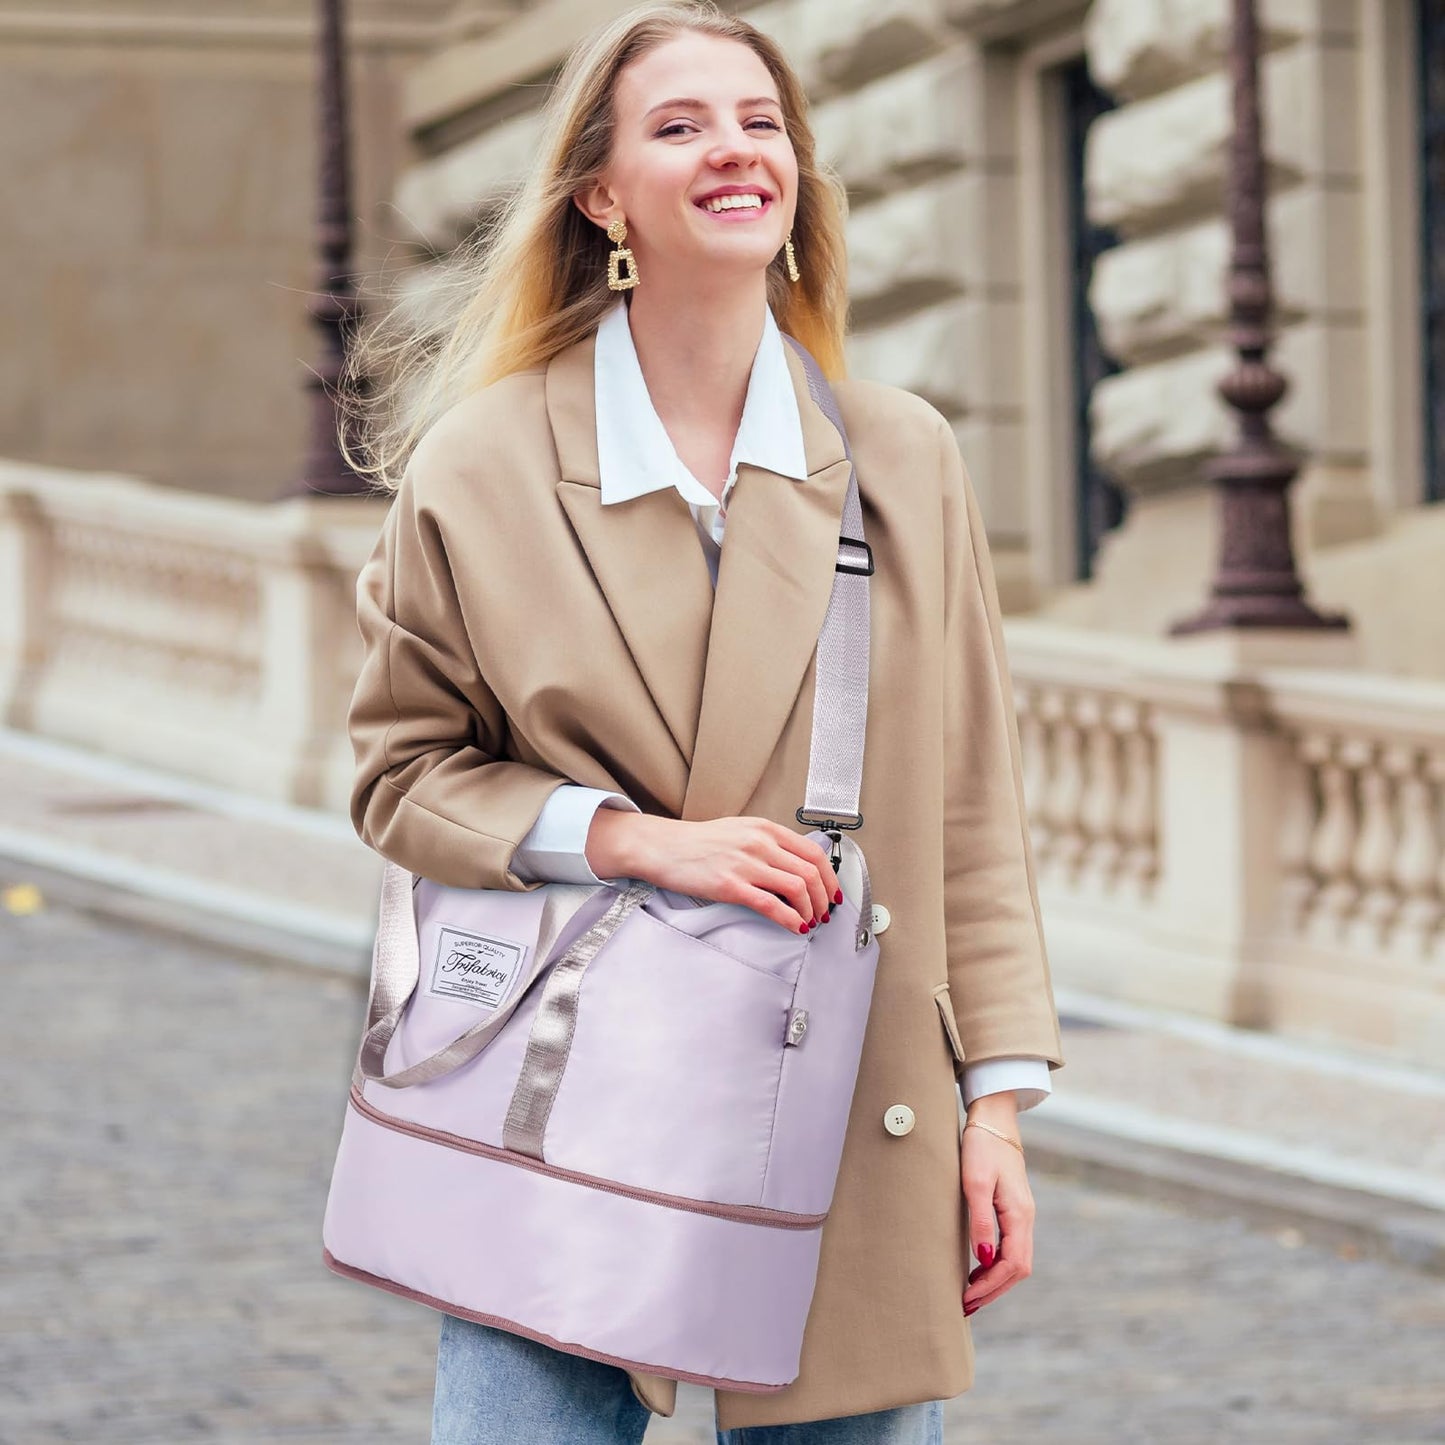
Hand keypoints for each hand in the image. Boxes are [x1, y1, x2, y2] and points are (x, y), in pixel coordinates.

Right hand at [586, 811, 841, 933]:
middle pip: (811, 872)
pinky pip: (772, 905)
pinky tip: (794, 927)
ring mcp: (746, 864)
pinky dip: (790, 919)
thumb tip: (795, 866)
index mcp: (765, 829)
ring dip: (810, 910)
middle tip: (825, 913)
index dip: (830, 877)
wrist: (663, 847)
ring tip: (810, 921)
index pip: (813, 852)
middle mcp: (760, 843)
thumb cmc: (697, 842)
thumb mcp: (739, 830)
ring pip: (797, 888)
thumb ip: (768, 843)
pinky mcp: (731, 885)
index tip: (833, 892)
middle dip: (825, 898)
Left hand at [960, 1093, 1033, 1317]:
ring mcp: (1022, 1213)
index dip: (991, 1286)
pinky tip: (978, 1268)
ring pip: (1016, 1259)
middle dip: (994, 1290)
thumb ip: (980, 1221)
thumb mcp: (975, 1182)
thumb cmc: (981, 1146)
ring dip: (996, 1280)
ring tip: (970, 1294)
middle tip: (966, 1305)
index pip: (1012, 1265)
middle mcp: (1026, 1218)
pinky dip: (997, 1264)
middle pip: (1018, 1268)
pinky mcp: (1014, 1207)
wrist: (993, 1118)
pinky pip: (1011, 1246)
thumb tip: (984, 1261)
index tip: (967, 1298)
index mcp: (1019, 1214)